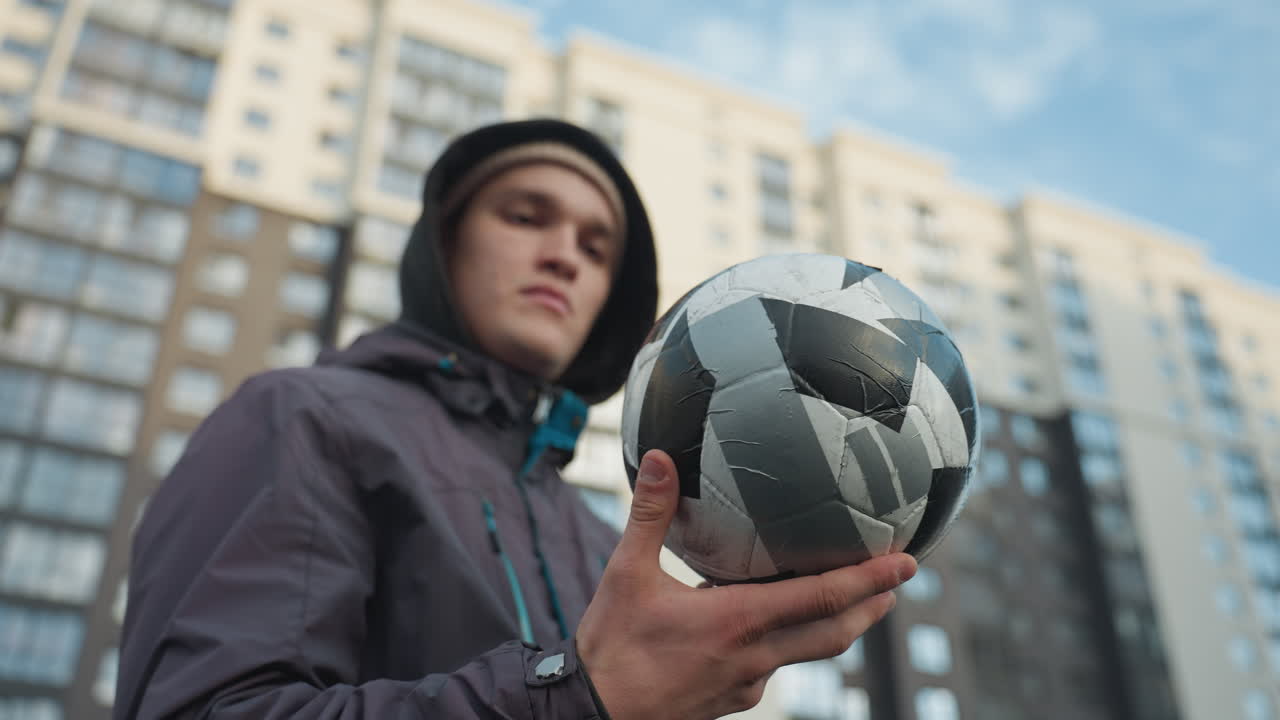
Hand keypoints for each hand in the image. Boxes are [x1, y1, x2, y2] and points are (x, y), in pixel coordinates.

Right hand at [577, 450, 915, 719]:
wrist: (593, 715)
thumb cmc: (611, 647)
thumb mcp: (626, 573)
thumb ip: (650, 514)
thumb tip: (657, 458)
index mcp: (737, 620)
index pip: (822, 598)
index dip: (869, 579)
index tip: (906, 563)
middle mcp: (754, 656)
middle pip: (834, 633)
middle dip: (872, 605)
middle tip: (899, 580)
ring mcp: (746, 683)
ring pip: (807, 652)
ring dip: (837, 624)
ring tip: (856, 600)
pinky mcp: (732, 698)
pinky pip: (773, 665)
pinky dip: (790, 641)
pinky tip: (773, 624)